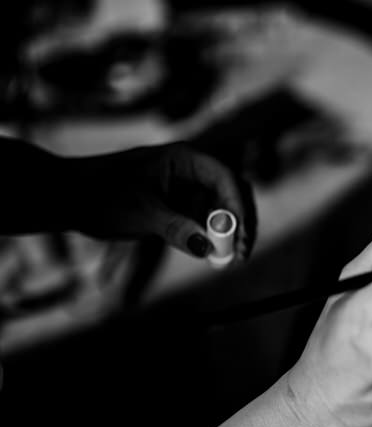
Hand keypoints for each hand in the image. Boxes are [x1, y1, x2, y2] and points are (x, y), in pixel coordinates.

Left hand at [67, 142, 256, 258]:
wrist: (69, 198)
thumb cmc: (101, 194)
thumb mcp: (142, 211)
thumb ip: (176, 228)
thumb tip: (206, 248)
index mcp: (185, 159)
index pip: (226, 179)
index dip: (237, 208)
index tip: (240, 236)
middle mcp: (191, 171)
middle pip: (232, 194)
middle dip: (240, 224)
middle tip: (242, 253)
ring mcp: (186, 189)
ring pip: (222, 211)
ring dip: (229, 235)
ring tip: (228, 260)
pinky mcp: (179, 207)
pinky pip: (205, 222)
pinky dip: (213, 239)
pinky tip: (214, 257)